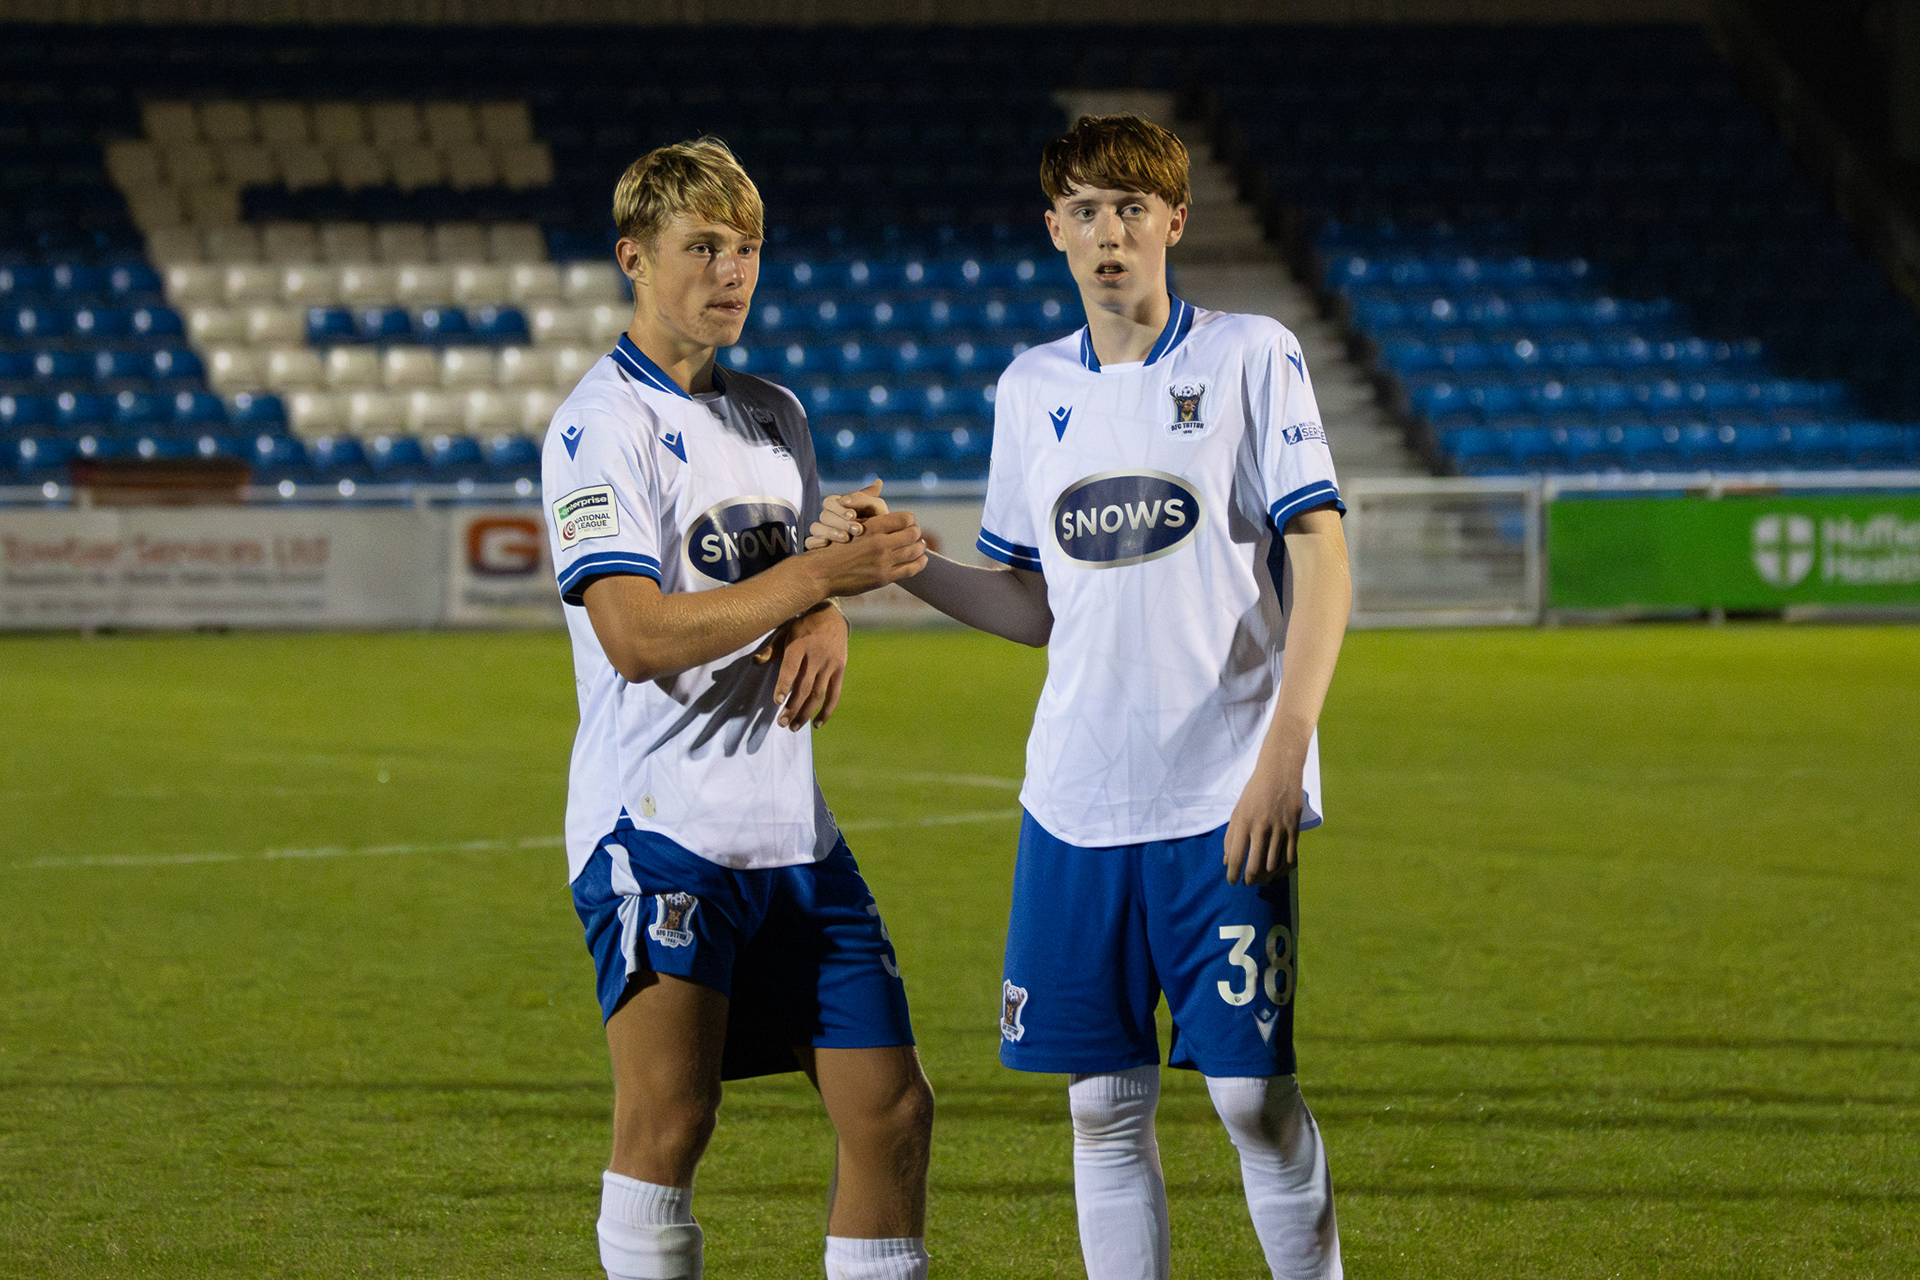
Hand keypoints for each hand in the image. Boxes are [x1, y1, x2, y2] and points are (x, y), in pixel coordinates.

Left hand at [752, 604, 848, 728]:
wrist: (831, 616)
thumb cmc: (801, 626)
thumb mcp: (784, 631)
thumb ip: (771, 648)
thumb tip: (755, 662)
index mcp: (799, 644)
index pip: (791, 668)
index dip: (784, 685)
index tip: (777, 701)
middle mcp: (816, 655)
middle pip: (804, 686)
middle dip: (793, 707)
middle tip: (782, 723)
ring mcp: (830, 664)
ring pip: (818, 694)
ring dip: (806, 713)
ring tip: (793, 727)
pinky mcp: (840, 670)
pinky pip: (834, 695)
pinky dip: (827, 711)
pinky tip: (817, 724)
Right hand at [804, 508, 927, 596]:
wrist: (821, 572)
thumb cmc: (833, 544)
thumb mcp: (848, 520)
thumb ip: (864, 502)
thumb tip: (879, 481)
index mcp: (872, 527)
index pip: (905, 518)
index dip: (910, 520)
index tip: (910, 522)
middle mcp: (880, 543)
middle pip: (912, 534)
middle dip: (917, 533)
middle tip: (918, 534)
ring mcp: (883, 562)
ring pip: (914, 551)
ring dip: (920, 547)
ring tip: (921, 546)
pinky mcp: (884, 577)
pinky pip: (911, 569)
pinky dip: (920, 563)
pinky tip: (922, 560)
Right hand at [806, 479, 889, 549]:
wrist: (883, 546)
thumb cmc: (879, 523)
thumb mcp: (876, 508)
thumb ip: (866, 497)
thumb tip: (852, 495)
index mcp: (838, 505)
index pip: (829, 502)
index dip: (839, 508)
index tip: (853, 515)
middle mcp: (829, 518)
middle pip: (824, 515)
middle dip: (840, 522)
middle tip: (857, 530)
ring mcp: (823, 532)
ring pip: (815, 527)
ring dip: (830, 531)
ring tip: (846, 538)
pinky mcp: (819, 547)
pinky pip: (809, 542)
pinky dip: (816, 542)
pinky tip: (827, 544)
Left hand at [1222, 749, 1307, 884]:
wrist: (1279, 773)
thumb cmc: (1254, 792)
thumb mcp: (1237, 812)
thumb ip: (1231, 837)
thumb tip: (1227, 861)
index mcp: (1243, 823)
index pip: (1236, 858)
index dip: (1233, 874)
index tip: (1232, 882)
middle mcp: (1261, 828)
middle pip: (1254, 866)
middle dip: (1249, 880)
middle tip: (1247, 882)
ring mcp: (1279, 830)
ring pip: (1272, 865)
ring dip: (1266, 876)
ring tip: (1261, 878)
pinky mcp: (1294, 829)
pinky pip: (1289, 857)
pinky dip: (1283, 868)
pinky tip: (1277, 871)